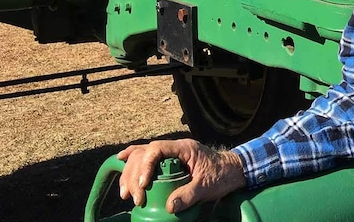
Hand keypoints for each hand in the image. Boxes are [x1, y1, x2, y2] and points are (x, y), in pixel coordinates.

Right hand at [117, 139, 246, 213]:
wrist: (233, 171)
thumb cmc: (222, 176)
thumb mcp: (207, 187)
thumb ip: (189, 195)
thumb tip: (169, 206)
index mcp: (185, 148)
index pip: (157, 148)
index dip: (145, 165)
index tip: (142, 184)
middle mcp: (175, 147)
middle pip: (144, 153)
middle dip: (134, 175)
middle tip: (134, 197)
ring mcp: (172, 153)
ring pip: (142, 155)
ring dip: (130, 173)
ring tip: (125, 194)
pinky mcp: (170, 161)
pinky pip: (147, 158)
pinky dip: (134, 162)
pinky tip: (120, 163)